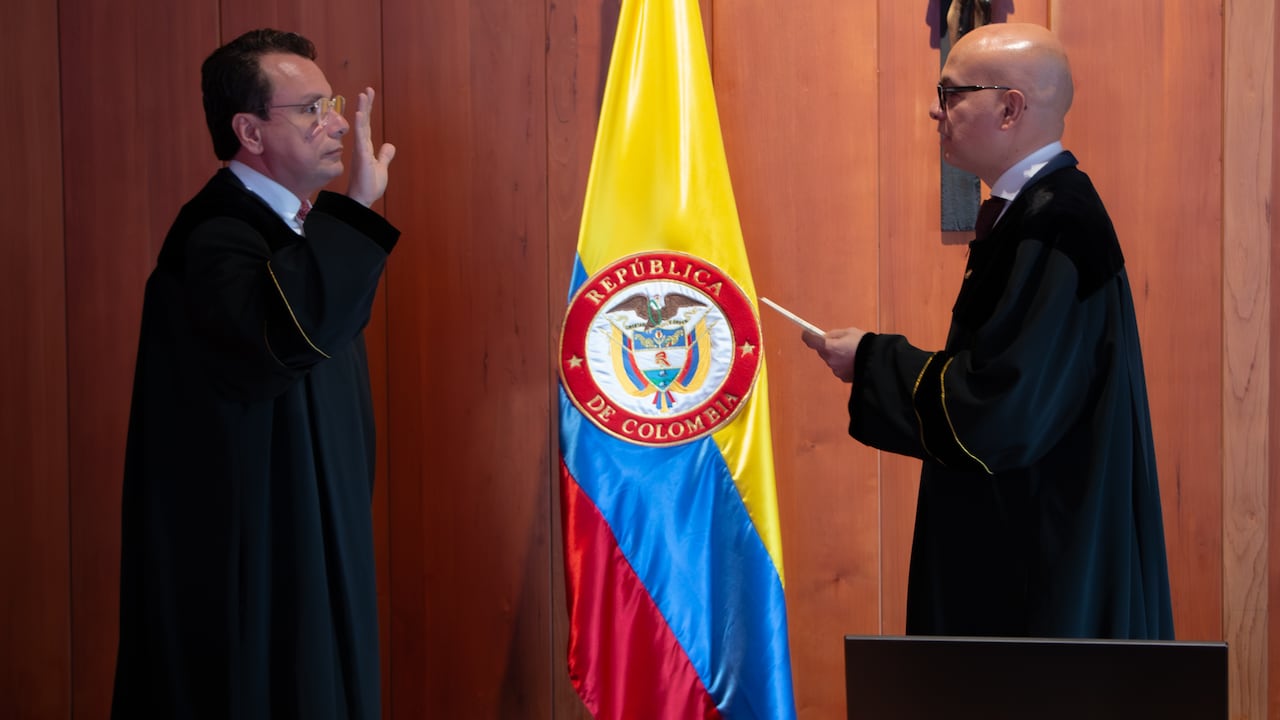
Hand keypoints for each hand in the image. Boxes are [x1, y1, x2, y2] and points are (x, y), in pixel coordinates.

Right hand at [347, 87, 396, 206]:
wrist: (363, 199)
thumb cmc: (369, 185)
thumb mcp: (381, 167)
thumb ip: (384, 156)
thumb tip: (389, 145)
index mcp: (366, 147)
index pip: (366, 124)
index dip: (367, 110)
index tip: (368, 95)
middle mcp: (361, 146)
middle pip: (363, 121)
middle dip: (365, 105)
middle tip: (367, 90)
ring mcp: (360, 150)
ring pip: (361, 126)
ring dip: (362, 110)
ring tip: (363, 95)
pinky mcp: (362, 157)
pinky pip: (360, 138)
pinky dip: (360, 126)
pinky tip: (360, 114)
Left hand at [802, 327, 865, 382]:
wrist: (877, 361)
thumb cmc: (864, 344)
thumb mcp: (848, 332)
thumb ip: (834, 335)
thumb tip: (826, 337)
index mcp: (829, 347)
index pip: (811, 341)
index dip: (808, 336)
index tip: (806, 334)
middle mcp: (830, 360)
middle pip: (822, 352)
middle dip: (827, 347)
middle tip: (839, 342)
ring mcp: (836, 370)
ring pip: (831, 360)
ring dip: (837, 356)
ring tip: (851, 352)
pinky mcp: (843, 377)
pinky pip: (839, 368)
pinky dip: (843, 364)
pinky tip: (854, 361)